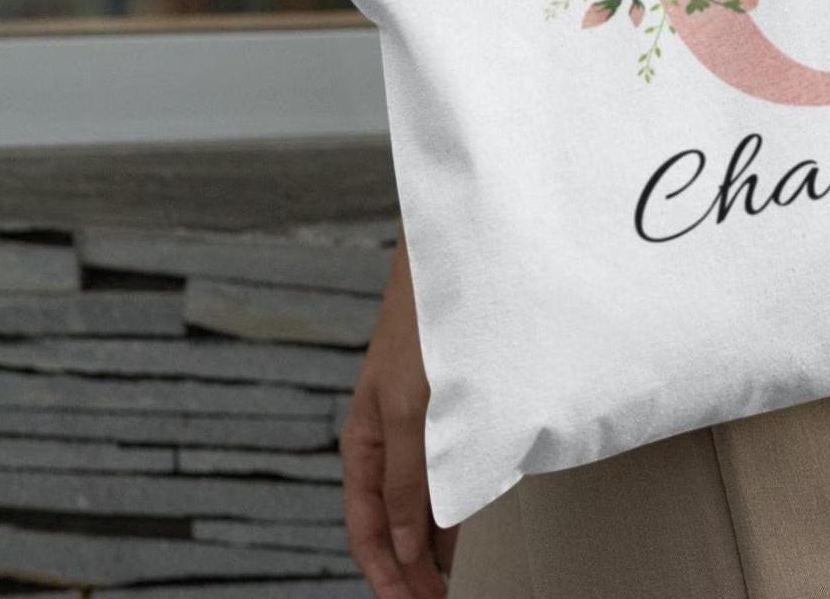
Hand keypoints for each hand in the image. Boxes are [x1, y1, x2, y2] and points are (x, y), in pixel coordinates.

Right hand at [341, 228, 455, 598]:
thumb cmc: (423, 327)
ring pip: (417, 502)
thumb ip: (406, 478)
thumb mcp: (410, 408)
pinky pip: (442, 473)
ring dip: (430, 546)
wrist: (452, 263)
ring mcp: (418, 425)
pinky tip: (464, 529)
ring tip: (449, 584)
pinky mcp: (447, 411)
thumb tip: (401, 548)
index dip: (387, 575)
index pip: (367, 529)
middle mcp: (388, 439)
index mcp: (364, 442)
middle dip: (410, 570)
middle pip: (391, 523)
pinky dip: (449, 508)